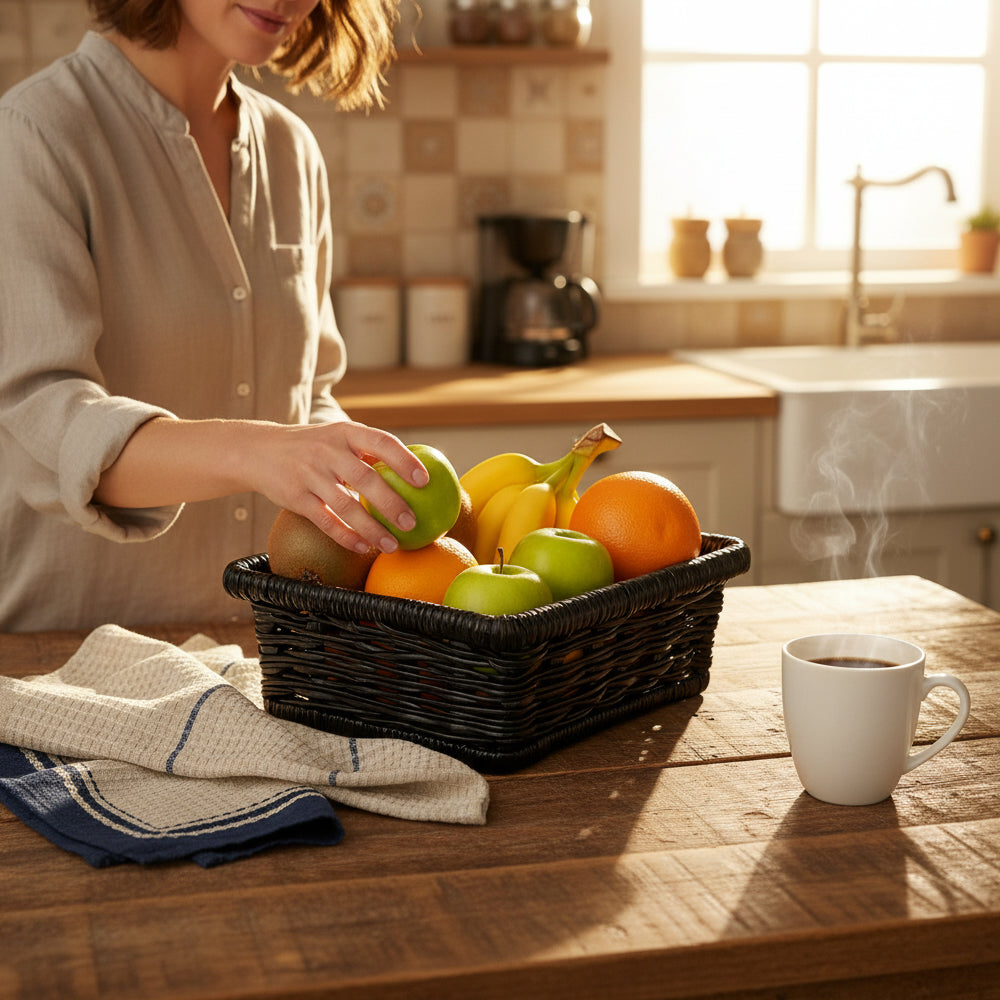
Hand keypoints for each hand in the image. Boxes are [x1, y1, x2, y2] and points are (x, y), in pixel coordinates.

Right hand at [93, 416, 429, 554]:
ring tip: (393, 545)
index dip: (404, 461)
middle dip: (392, 503)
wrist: (258, 451)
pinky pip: (325, 521)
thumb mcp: (336, 437)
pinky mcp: (295, 498)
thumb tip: (415, 469)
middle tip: (412, 523)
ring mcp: (309, 475)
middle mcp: (327, 451)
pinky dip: (345, 537)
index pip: (380, 442)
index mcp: (344, 433)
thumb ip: (368, 450)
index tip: (424, 480)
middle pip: (366, 479)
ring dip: (372, 529)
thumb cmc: (311, 447)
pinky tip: (362, 548)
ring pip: (346, 506)